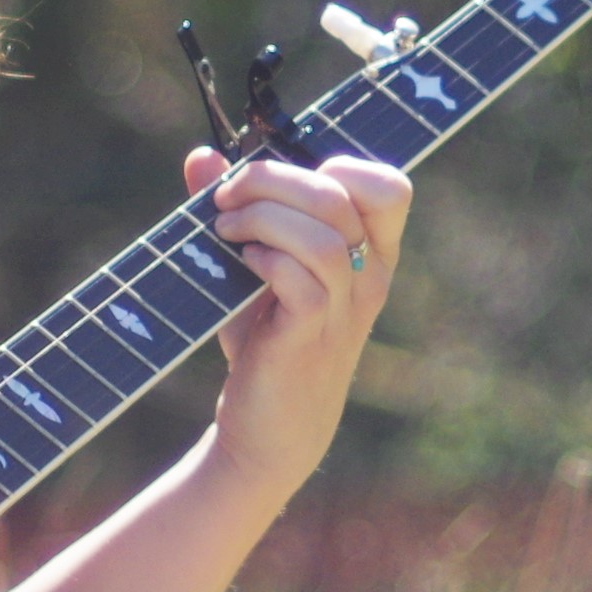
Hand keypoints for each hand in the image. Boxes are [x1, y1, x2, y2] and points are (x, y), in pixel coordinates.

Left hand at [186, 146, 410, 501]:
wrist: (268, 433)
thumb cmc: (266, 344)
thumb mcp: (255, 271)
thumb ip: (236, 210)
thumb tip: (201, 158)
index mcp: (370, 256)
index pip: (390, 189)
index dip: (340, 166)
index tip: (284, 183)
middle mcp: (368, 279)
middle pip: (342, 196)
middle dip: (274, 179)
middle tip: (226, 197)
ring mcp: (343, 310)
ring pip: (325, 236)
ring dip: (263, 218)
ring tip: (224, 229)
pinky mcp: (309, 337)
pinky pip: (301, 280)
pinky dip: (264, 258)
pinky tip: (238, 263)